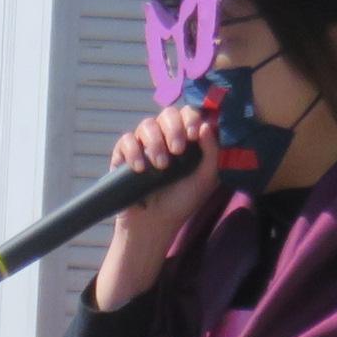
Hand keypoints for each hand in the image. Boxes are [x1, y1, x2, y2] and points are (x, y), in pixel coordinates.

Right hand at [92, 102, 219, 309]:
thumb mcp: (206, 179)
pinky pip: (126, 140)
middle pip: (168, 113)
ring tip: (161, 166)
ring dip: (155, 143)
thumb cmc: (183, 201)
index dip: (191, 118)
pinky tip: (140, 168)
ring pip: (147, 125)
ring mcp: (144, 143)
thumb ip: (212, 153)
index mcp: (187, 138)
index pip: (189, 113)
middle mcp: (165, 136)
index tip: (194, 134)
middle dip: (174, 129)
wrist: (155, 223)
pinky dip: (134, 151)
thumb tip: (208, 125)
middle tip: (178, 150)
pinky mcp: (124, 154)